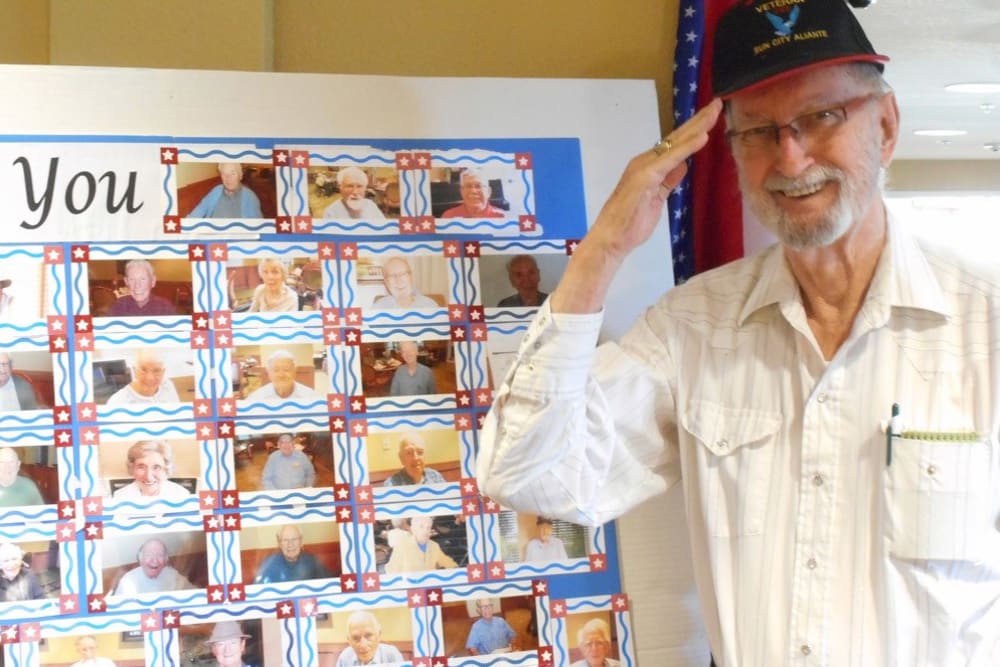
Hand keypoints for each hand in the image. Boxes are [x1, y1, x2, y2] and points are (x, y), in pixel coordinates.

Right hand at [589, 98, 723, 261]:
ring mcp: (645, 166)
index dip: (694, 130)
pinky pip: (671, 158)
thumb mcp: (657, 199)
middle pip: (677, 137)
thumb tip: (683, 165)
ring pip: (675, 142)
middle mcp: (646, 161)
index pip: (675, 145)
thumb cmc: (630, 223)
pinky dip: (687, 147)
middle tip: (717, 103)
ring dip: (696, 126)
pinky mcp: (646, 176)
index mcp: (649, 166)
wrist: (610, 238)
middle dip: (699, 120)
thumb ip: (668, 181)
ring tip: (713, 112)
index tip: (711, 117)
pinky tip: (702, 137)